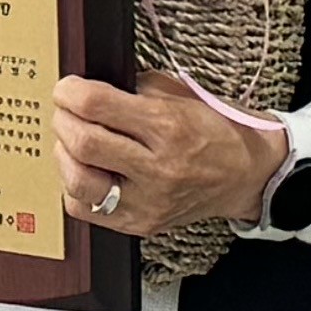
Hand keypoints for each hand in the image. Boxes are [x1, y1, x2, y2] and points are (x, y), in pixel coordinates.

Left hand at [54, 66, 283, 241]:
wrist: (247, 175)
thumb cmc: (217, 129)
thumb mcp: (183, 94)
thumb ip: (137, 87)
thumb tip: (90, 86)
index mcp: (169, 126)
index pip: (97, 105)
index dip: (70, 91)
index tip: (66, 87)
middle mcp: (157, 168)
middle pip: (83, 142)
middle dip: (63, 119)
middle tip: (65, 111)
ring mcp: (148, 202)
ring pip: (78, 181)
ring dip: (64, 154)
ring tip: (73, 141)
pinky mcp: (140, 224)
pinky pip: (85, 210)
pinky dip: (75, 187)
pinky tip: (88, 171)